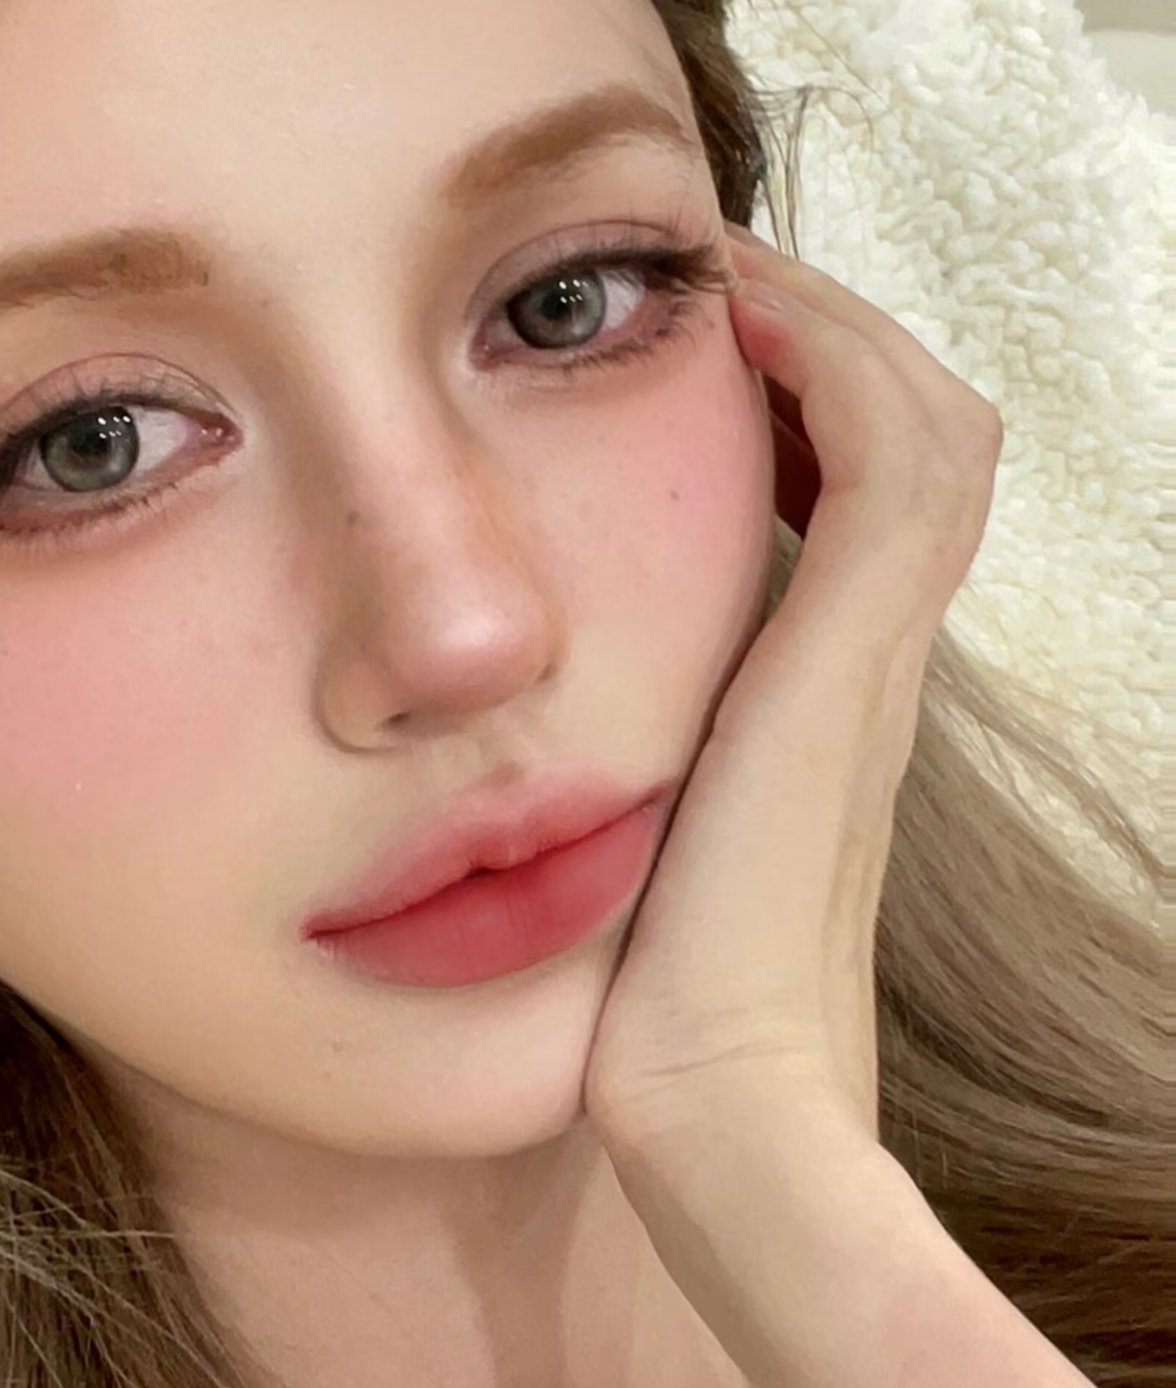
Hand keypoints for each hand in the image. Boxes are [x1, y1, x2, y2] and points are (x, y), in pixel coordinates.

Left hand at [582, 225, 1003, 1190]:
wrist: (718, 1113)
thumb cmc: (645, 1025)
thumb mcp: (613, 875)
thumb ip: (591, 801)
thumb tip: (466, 759)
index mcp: (817, 717)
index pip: (858, 508)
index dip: (795, 408)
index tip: (678, 352)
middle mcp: (863, 674)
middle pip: (910, 442)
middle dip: (816, 342)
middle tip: (707, 284)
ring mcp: (871, 663)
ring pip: (920, 424)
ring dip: (825, 327)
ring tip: (715, 274)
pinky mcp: (851, 661)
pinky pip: (894, 451)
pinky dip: (830, 357)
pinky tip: (724, 309)